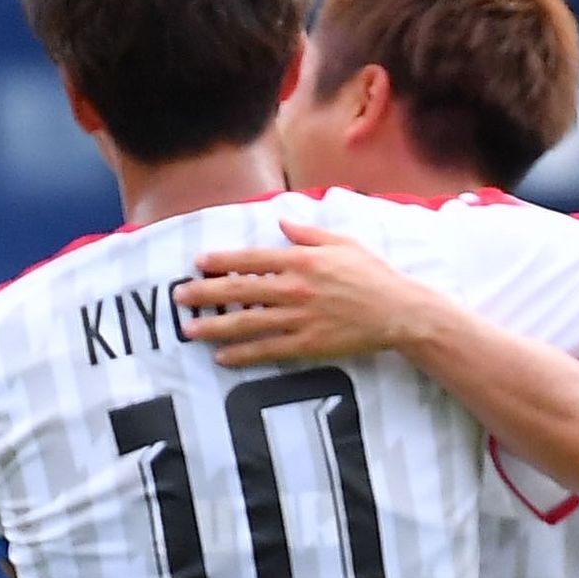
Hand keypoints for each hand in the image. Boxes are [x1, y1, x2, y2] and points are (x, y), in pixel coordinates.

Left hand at [177, 210, 444, 368]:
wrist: (399, 311)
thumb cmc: (373, 274)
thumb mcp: (343, 243)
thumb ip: (308, 233)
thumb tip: (281, 220)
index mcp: (301, 260)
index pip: (251, 259)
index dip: (221, 261)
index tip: (197, 264)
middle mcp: (295, 288)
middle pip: (240, 291)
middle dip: (205, 294)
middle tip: (178, 298)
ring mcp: (300, 318)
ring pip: (248, 322)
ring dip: (215, 327)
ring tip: (189, 330)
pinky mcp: (308, 344)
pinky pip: (268, 350)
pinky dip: (243, 355)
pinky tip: (222, 357)